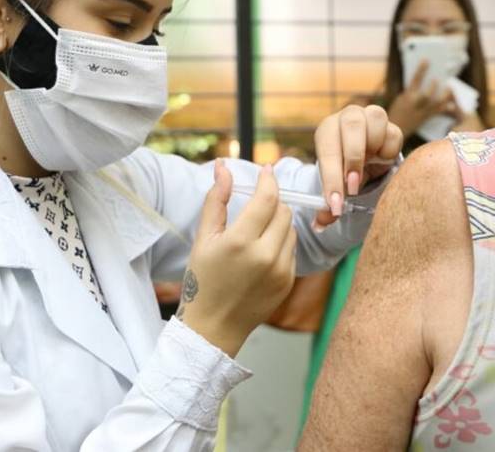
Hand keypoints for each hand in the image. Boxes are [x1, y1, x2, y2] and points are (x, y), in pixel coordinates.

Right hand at [177, 160, 296, 356]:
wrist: (213, 327)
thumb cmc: (202, 281)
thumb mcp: (203, 239)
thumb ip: (216, 200)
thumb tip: (223, 167)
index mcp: (240, 242)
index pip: (267, 198)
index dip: (269, 180)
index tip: (267, 170)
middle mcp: (265, 256)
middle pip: (284, 210)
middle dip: (272, 201)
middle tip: (257, 202)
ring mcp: (280, 270)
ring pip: (291, 229)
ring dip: (278, 221)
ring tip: (256, 230)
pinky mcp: (289, 281)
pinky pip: (291, 249)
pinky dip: (280, 242)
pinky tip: (261, 251)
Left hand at [314, 104, 402, 227]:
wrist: (366, 161)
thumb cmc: (345, 172)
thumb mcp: (335, 187)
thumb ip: (328, 206)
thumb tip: (320, 226)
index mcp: (327, 131)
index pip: (327, 149)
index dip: (331, 177)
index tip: (336, 203)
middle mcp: (347, 118)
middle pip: (351, 125)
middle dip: (353, 159)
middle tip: (353, 187)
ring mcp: (370, 117)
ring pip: (375, 120)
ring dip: (372, 149)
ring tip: (368, 167)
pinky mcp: (391, 125)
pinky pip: (393, 134)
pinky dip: (388, 151)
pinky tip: (380, 160)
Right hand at [387, 60, 456, 137]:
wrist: (395, 129)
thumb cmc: (398, 110)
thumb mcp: (401, 98)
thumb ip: (412, 89)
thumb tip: (425, 78)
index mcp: (406, 97)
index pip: (415, 80)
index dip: (421, 69)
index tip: (426, 59)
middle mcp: (415, 105)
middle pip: (426, 95)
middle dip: (433, 86)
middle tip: (437, 79)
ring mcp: (422, 112)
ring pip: (436, 104)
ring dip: (444, 95)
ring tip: (449, 88)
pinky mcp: (426, 118)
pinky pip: (439, 112)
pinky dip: (446, 107)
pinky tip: (452, 104)